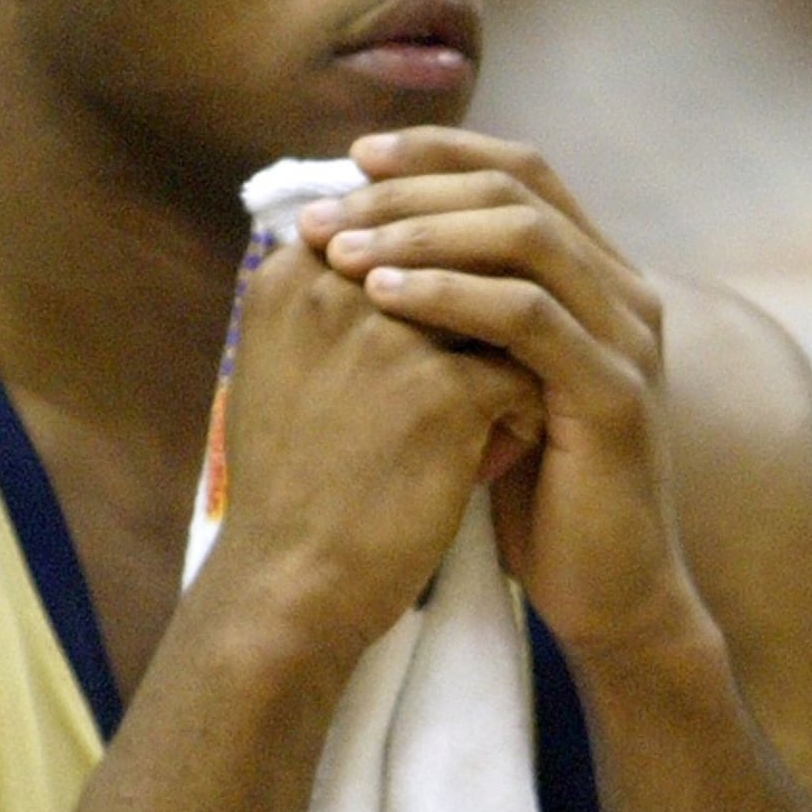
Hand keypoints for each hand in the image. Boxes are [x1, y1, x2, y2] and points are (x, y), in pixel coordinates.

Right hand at [186, 231, 536, 659]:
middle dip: (489, 308)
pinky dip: (528, 413)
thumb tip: (402, 246)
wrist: (290, 584)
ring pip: (502, 306)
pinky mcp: (440, 390)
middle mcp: (336, 285)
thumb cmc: (294, 483)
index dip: (443, 277)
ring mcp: (389, 333)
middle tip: (496, 367)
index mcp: (293, 271)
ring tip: (508, 406)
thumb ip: (332, 296)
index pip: (401, 226)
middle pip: (459, 256)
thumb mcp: (283, 364)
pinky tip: (514, 452)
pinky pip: (524, 374)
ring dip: (517, 353)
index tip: (443, 340)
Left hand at [300, 129, 709, 661]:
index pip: (521, 172)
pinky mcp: (614, 394)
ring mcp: (628, 340)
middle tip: (330, 207)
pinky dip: (452, 295)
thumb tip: (357, 250)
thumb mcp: (489, 383)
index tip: (354, 158)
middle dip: (415, 187)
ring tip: (341, 249)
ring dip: (423, 232)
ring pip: (526, 238)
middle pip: (520, 189)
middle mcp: (624, 293)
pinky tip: (385, 298)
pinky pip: (529, 317)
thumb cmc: (536, 492)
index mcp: (597, 279)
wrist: (606, 593)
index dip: (438, 152)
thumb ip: (459, 315)